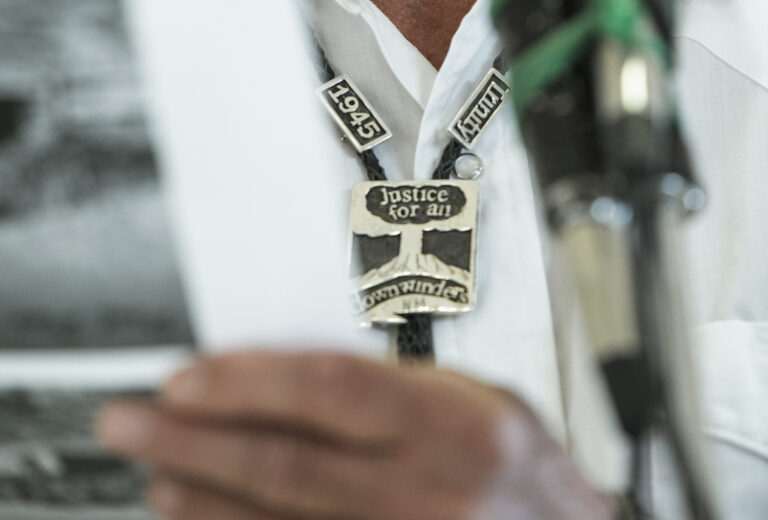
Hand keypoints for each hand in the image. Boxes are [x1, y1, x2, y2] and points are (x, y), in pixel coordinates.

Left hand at [97, 349, 612, 519]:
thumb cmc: (530, 479)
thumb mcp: (485, 401)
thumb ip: (402, 385)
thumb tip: (300, 376)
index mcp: (455, 427)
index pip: (329, 391)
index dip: (248, 382)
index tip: (188, 375)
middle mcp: (425, 493)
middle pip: (282, 462)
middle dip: (191, 438)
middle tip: (130, 419)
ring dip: (200, 498)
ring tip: (152, 467)